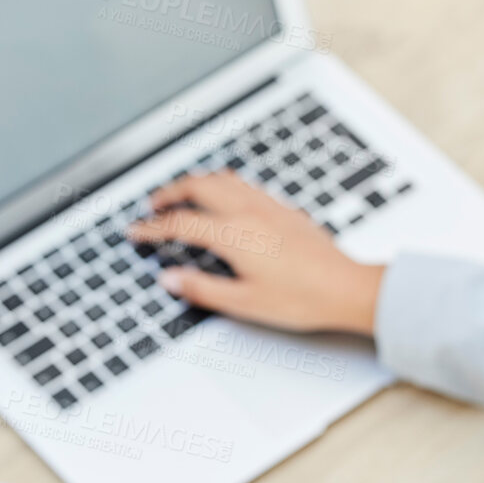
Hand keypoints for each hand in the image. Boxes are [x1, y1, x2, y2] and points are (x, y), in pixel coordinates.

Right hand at [125, 172, 384, 334]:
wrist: (348, 288)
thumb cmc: (304, 298)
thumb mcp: (245, 303)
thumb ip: (203, 288)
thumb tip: (171, 279)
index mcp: (235, 234)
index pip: (181, 224)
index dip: (152, 228)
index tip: (136, 231)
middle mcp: (249, 212)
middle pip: (198, 186)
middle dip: (169, 192)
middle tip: (153, 207)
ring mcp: (268, 206)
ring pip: (222, 179)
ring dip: (195, 183)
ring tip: (181, 195)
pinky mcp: (283, 208)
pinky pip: (243, 183)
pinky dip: (221, 183)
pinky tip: (223, 194)